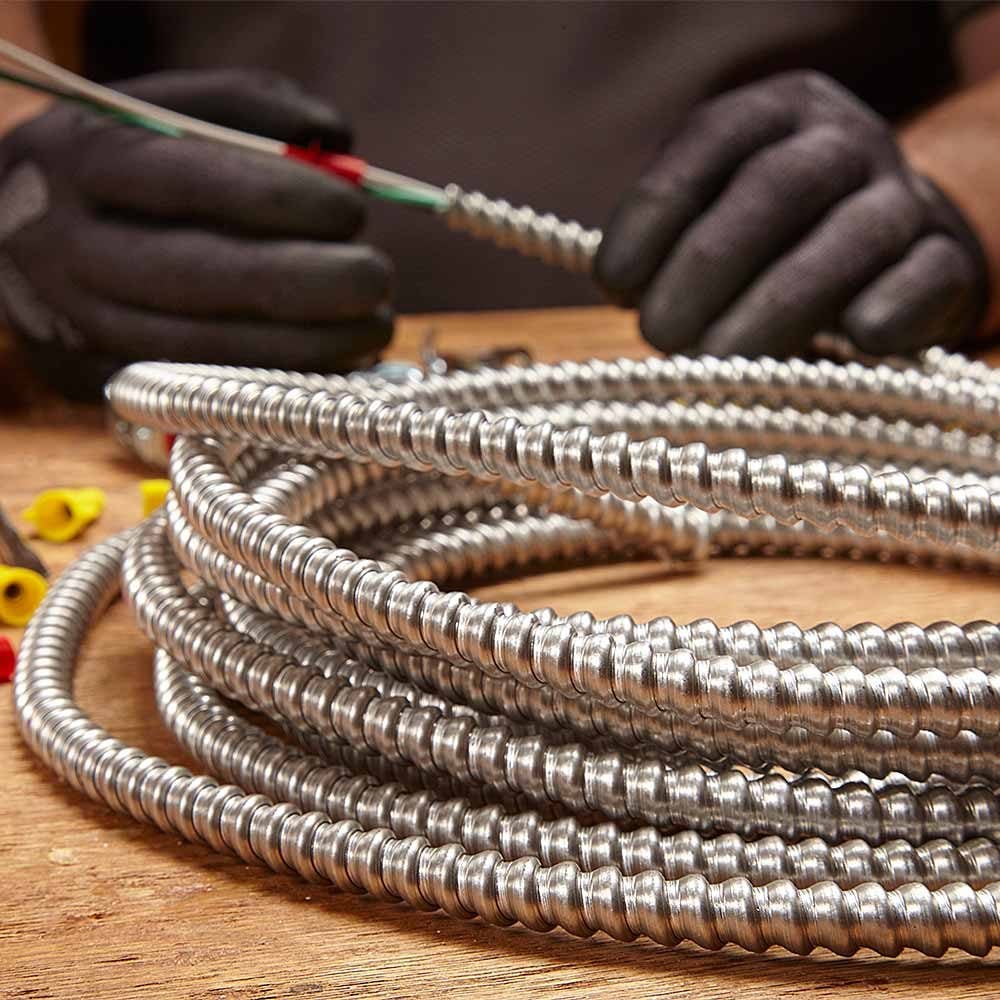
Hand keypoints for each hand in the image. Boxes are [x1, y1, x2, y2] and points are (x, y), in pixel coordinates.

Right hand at [0, 69, 392, 398]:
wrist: (0, 229)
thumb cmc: (113, 162)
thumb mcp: (159, 107)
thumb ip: (252, 107)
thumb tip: (340, 137)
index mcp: (87, 160)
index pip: (199, 182)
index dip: (289, 200)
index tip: (354, 212)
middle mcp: (74, 248)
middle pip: (210, 277)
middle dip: (315, 284)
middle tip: (378, 279)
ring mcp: (82, 324)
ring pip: (213, 350)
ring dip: (313, 347)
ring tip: (374, 325)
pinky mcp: (98, 380)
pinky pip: (205, 392)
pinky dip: (279, 381)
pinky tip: (331, 362)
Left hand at [595, 71, 988, 357]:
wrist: (889, 246)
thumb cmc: (771, 242)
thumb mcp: (714, 214)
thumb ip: (671, 241)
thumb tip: (625, 294)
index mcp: (774, 114)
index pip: (709, 143)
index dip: (653, 214)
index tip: (615, 286)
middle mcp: (843, 142)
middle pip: (774, 190)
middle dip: (704, 269)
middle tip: (659, 336)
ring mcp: (903, 198)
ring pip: (848, 241)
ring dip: (772, 311)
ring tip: (715, 366)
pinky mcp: (945, 261)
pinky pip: (923, 280)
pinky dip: (885, 312)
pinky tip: (845, 343)